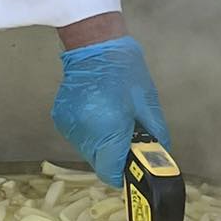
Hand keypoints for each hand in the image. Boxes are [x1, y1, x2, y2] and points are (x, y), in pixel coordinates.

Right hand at [52, 36, 170, 187]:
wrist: (94, 46)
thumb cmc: (126, 72)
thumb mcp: (149, 104)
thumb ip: (155, 135)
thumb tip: (159, 156)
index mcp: (109, 130)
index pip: (111, 172)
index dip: (123, 174)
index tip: (132, 167)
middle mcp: (85, 133)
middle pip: (100, 163)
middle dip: (114, 157)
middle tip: (126, 139)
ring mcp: (70, 127)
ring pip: (88, 152)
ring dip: (101, 145)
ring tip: (111, 121)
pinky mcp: (61, 120)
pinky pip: (78, 137)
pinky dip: (89, 133)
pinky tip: (97, 113)